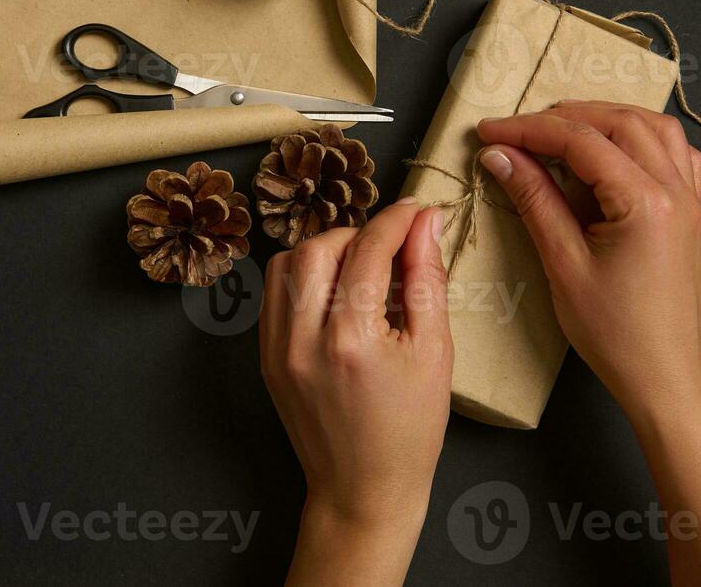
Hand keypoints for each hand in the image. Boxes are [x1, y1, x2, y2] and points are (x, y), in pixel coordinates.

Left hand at [260, 200, 451, 585]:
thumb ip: (426, 279)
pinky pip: (276, 294)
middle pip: (319, 247)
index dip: (396, 220)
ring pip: (287, 264)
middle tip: (390, 245)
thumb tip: (426, 223)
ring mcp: (276, 349)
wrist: (362, 491)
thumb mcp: (435, 352)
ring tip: (361, 268)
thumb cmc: (409, 431)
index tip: (417, 210)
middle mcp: (302, 340)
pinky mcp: (265, 357)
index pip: (368, 250)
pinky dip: (303, 278)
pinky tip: (336, 293)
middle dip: (358, 233)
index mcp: (350, 340)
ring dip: (325, 251)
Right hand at [476, 101, 700, 418]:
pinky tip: (613, 149)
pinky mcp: (689, 211)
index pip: (580, 141)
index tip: (489, 132)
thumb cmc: (612, 331)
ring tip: (559, 130)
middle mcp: (674, 189)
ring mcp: (688, 197)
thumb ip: (534, 200)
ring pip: (651, 127)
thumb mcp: (563, 264)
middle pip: (618, 122)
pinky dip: (641, 136)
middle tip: (516, 130)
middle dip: (563, 117)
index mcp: (643, 202)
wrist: (662, 374)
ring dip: (604, 118)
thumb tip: (500, 155)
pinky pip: (674, 151)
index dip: (528, 129)